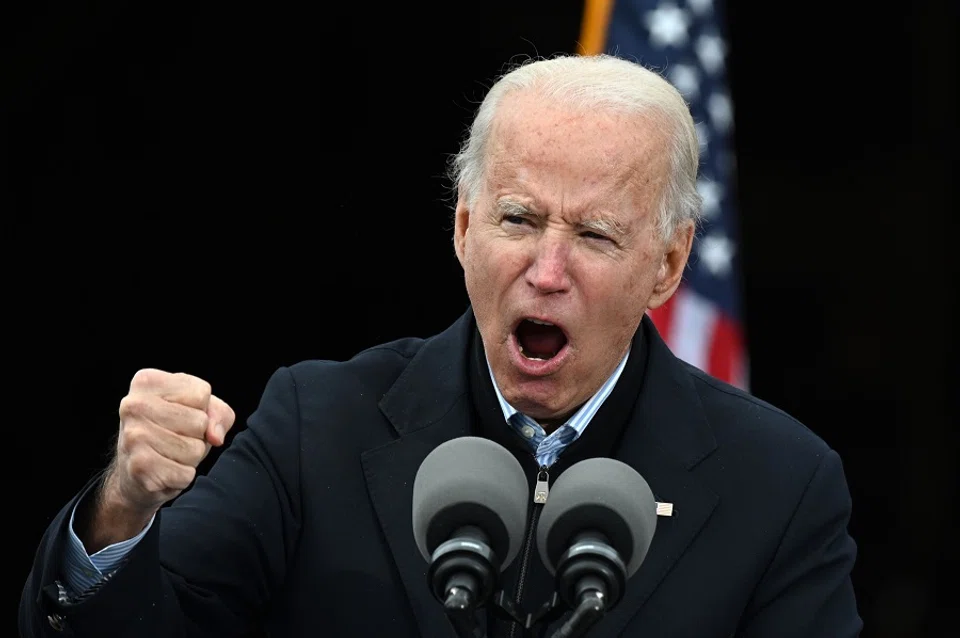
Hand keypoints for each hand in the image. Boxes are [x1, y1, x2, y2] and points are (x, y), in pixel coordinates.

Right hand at [105, 368, 235, 516]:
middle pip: (199, 422)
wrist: (136, 471)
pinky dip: (182, 476)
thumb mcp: (200, 410)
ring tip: (170, 453)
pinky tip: (165, 470)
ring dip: (190, 457)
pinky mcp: (139, 467)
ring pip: (194, 450)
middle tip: (176, 438)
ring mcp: (133, 437)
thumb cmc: (172, 432)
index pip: (201, 393)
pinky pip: (186, 473)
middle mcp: (134, 405)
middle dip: (197, 435)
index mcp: (147, 381)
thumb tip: (215, 436)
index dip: (202, 409)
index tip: (181, 414)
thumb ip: (218, 413)